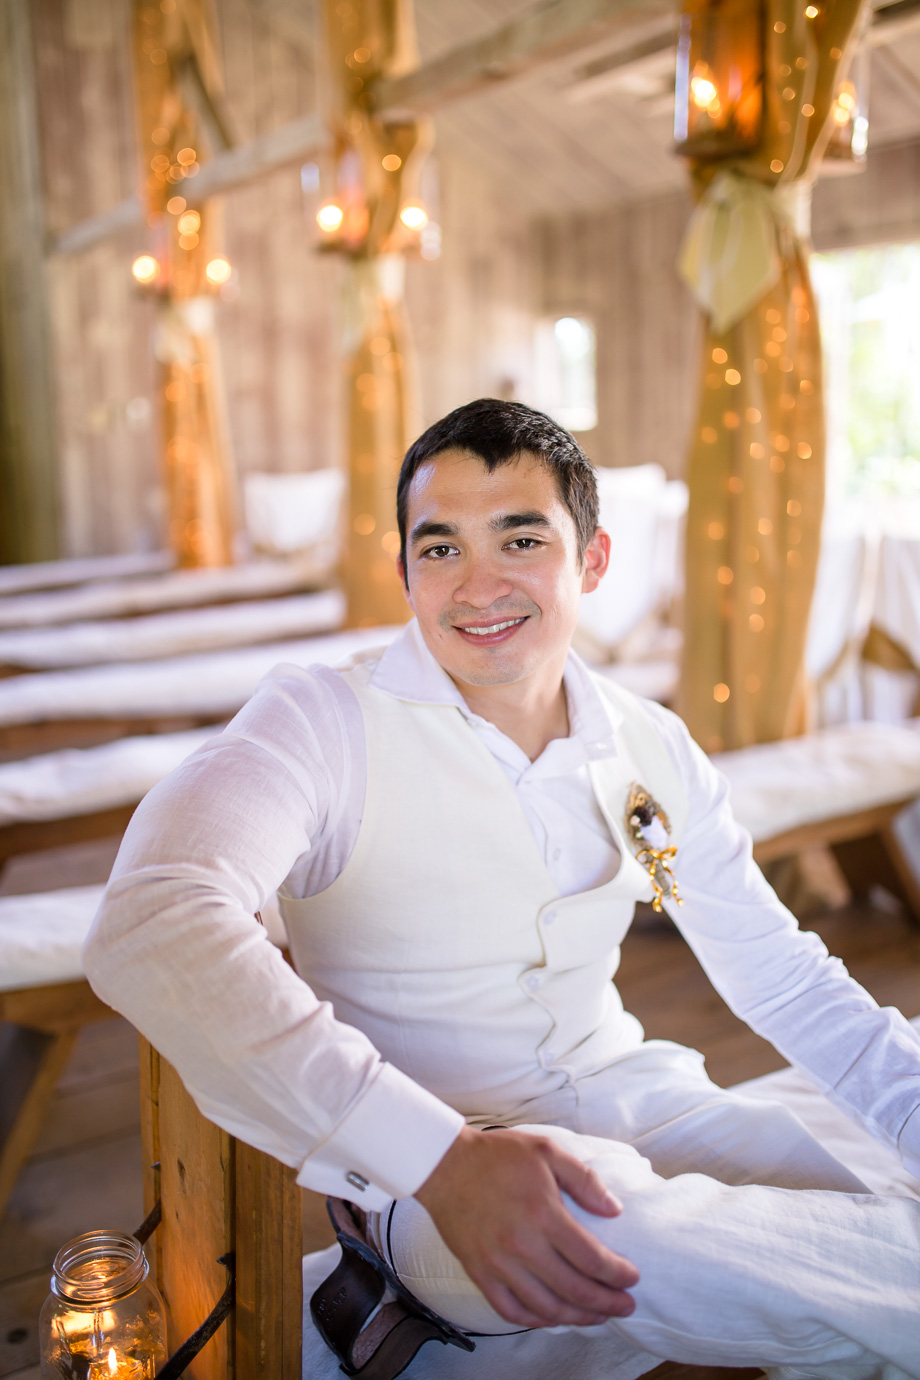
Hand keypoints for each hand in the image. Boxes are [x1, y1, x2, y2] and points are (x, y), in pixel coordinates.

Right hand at [414, 1125, 638, 1328]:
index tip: (631, 1279)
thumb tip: (615, 1210)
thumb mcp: (546, 1151)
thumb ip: (584, 1179)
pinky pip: (510, 1310)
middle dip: (607, 1302)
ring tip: (597, 1316)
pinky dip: (535, 1321)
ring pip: (546, 1307)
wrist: (445, 1164)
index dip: (617, 1274)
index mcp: (543, 1213)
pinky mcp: (478, 1273)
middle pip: (574, 1289)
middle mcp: (522, 1245)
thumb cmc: (497, 1155)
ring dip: (577, 1317)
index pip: (591, 1258)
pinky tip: (553, 1316)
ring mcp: (498, 1263)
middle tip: (625, 1306)